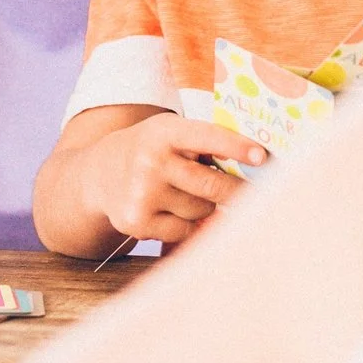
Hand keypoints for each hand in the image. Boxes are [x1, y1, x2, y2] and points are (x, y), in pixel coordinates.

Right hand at [78, 113, 265, 246]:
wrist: (99, 174)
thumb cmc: (151, 150)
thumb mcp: (170, 132)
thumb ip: (204, 143)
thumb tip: (253, 168)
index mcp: (165, 132)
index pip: (207, 137)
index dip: (236, 147)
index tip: (262, 157)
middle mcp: (151, 161)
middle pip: (212, 185)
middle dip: (238, 190)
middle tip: (256, 193)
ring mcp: (142, 194)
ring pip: (202, 209)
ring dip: (205, 204)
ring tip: (185, 191)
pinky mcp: (137, 223)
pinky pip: (185, 231)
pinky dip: (187, 224)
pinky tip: (169, 208)